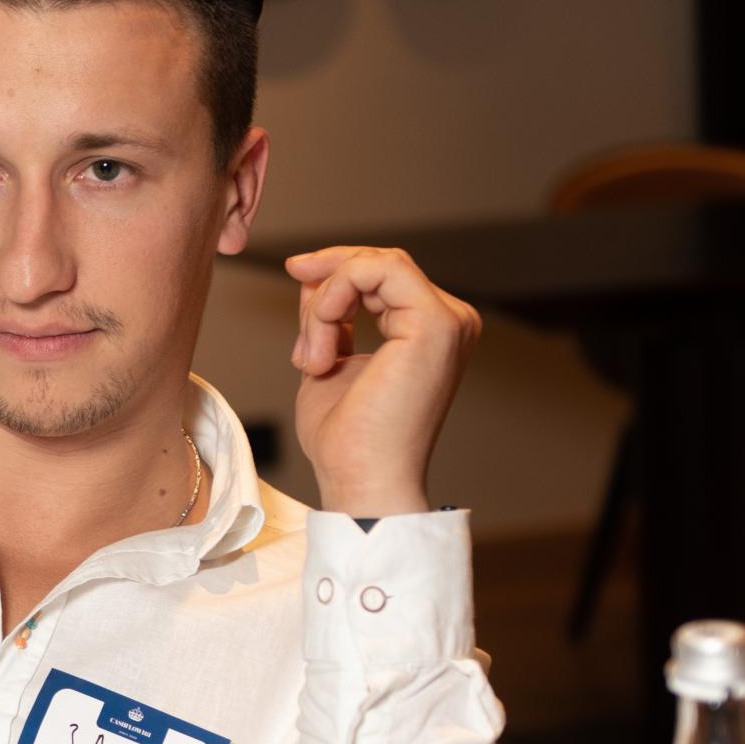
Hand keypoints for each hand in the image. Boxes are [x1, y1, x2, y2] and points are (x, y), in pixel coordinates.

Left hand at [284, 244, 479, 514]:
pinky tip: (322, 345)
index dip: (333, 274)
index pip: (382, 276)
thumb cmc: (347, 440)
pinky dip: (334, 296)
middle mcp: (450, 321)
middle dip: (325, 282)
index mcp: (429, 330)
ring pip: (374, 265)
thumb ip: (328, 314)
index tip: (295, 276)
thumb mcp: (329, 358)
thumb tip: (313, 274)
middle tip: (298, 328)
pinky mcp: (435, 322)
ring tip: (312, 357)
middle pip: (380, 263)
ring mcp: (448, 320)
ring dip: (324, 303)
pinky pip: (376, 271)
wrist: (360, 480)